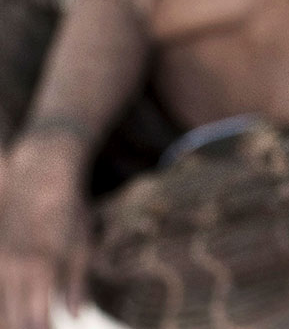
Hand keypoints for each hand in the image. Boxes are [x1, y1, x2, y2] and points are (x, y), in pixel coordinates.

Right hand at [0, 139, 89, 328]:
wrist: (41, 174)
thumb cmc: (68, 208)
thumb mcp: (82, 242)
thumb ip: (78, 281)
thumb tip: (76, 312)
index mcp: (41, 266)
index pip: (36, 318)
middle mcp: (14, 267)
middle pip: (11, 318)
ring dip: (10, 321)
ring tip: (25, 326)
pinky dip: (4, 301)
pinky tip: (10, 310)